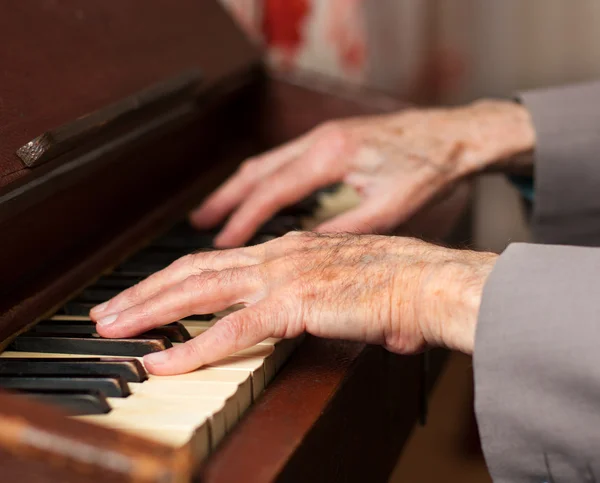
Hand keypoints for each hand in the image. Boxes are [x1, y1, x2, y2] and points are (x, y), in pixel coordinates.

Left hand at [90, 233, 496, 374]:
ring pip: (199, 292)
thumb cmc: (398, 283)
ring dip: (151, 310)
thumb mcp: (347, 285)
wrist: (430, 280)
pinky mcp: (294, 304)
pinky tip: (162, 362)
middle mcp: (276, 255)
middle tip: (108, 309)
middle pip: (193, 270)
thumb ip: (327, 299)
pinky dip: (193, 348)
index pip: (217, 262)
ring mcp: (282, 277)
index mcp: (287, 249)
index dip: (175, 278)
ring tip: (114, 328)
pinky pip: (232, 330)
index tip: (147, 295)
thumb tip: (333, 317)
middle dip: (145, 291)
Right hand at [190, 100, 534, 247]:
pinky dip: (260, 182)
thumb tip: (310, 252)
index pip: (273, 190)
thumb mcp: (391, 207)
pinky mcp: (327, 141)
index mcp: (331, 156)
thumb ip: (347, 229)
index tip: (223, 241)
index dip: (243, 218)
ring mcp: (321, 138)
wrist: (452, 134)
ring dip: (236, 189)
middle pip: (256, 172)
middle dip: (224, 199)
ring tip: (213, 214)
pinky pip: (281, 162)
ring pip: (265, 164)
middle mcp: (318, 142)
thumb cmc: (427, 168)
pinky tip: (255, 198)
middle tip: (197, 224)